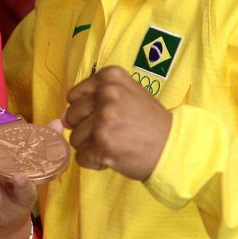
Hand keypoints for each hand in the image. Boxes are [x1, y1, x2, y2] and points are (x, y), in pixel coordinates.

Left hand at [62, 65, 171, 179]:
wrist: (175, 147)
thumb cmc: (149, 123)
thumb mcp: (127, 94)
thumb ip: (95, 98)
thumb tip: (62, 118)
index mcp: (110, 77)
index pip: (74, 96)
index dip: (86, 111)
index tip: (106, 116)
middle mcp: (106, 93)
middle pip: (72, 116)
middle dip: (86, 129)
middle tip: (113, 133)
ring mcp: (104, 118)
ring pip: (74, 138)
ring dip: (91, 146)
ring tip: (116, 144)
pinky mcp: (102, 142)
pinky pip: (81, 157)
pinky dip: (94, 161)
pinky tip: (114, 156)